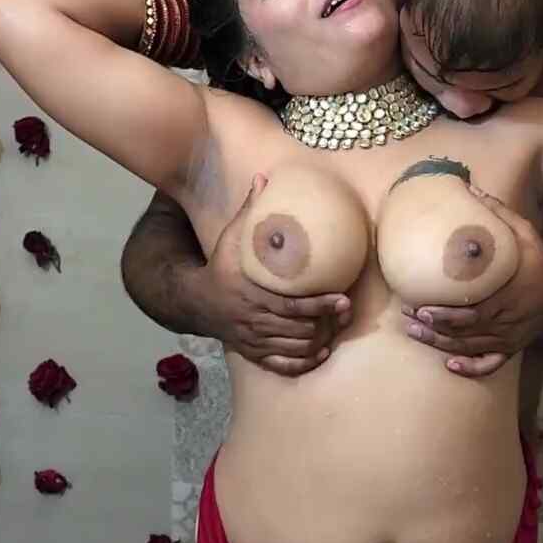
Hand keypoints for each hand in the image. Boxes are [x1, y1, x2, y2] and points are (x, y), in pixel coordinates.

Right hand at [200, 174, 353, 375]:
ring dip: (319, 341)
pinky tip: (319, 354)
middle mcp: (252, 321)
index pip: (291, 307)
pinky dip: (302, 363)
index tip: (343, 299)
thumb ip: (250, 210)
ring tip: (338, 328)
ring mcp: (253, 340)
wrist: (195, 300)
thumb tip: (263, 176)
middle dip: (326, 324)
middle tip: (347, 312)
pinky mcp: (253, 353)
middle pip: (297, 331)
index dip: (319, 306)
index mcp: (250, 294)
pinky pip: (281, 365)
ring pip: (293, 348)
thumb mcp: (231, 237)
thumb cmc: (221, 265)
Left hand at [403, 184, 542, 377]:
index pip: (472, 312)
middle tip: (409, 318)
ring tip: (414, 333)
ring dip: (439, 344)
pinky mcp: (508, 351)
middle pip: (465, 333)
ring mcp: (507, 340)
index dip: (445, 315)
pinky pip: (488, 365)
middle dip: (434, 328)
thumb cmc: (541, 265)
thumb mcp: (527, 235)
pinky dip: (470, 369)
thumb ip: (500, 215)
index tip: (421, 306)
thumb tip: (470, 188)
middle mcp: (506, 322)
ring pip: (469, 348)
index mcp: (508, 296)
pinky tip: (450, 366)